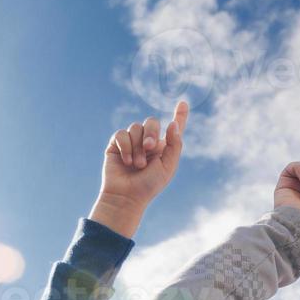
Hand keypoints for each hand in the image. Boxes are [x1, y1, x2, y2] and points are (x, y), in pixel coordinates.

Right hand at [92, 100, 188, 238]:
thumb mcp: (168, 166)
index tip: (183, 103)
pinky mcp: (116, 145)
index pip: (173, 128)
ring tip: (138, 165)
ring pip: (136, 127)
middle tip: (151, 148)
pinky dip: (126, 147)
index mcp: (164, 147)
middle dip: (152, 133)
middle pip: (152, 122)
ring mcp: (132, 142)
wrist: (126, 196)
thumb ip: (174, 145)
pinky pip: (121, 134)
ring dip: (138, 146)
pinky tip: (126, 162)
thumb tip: (173, 123)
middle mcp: (148, 142)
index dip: (179, 115)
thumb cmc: (149, 185)